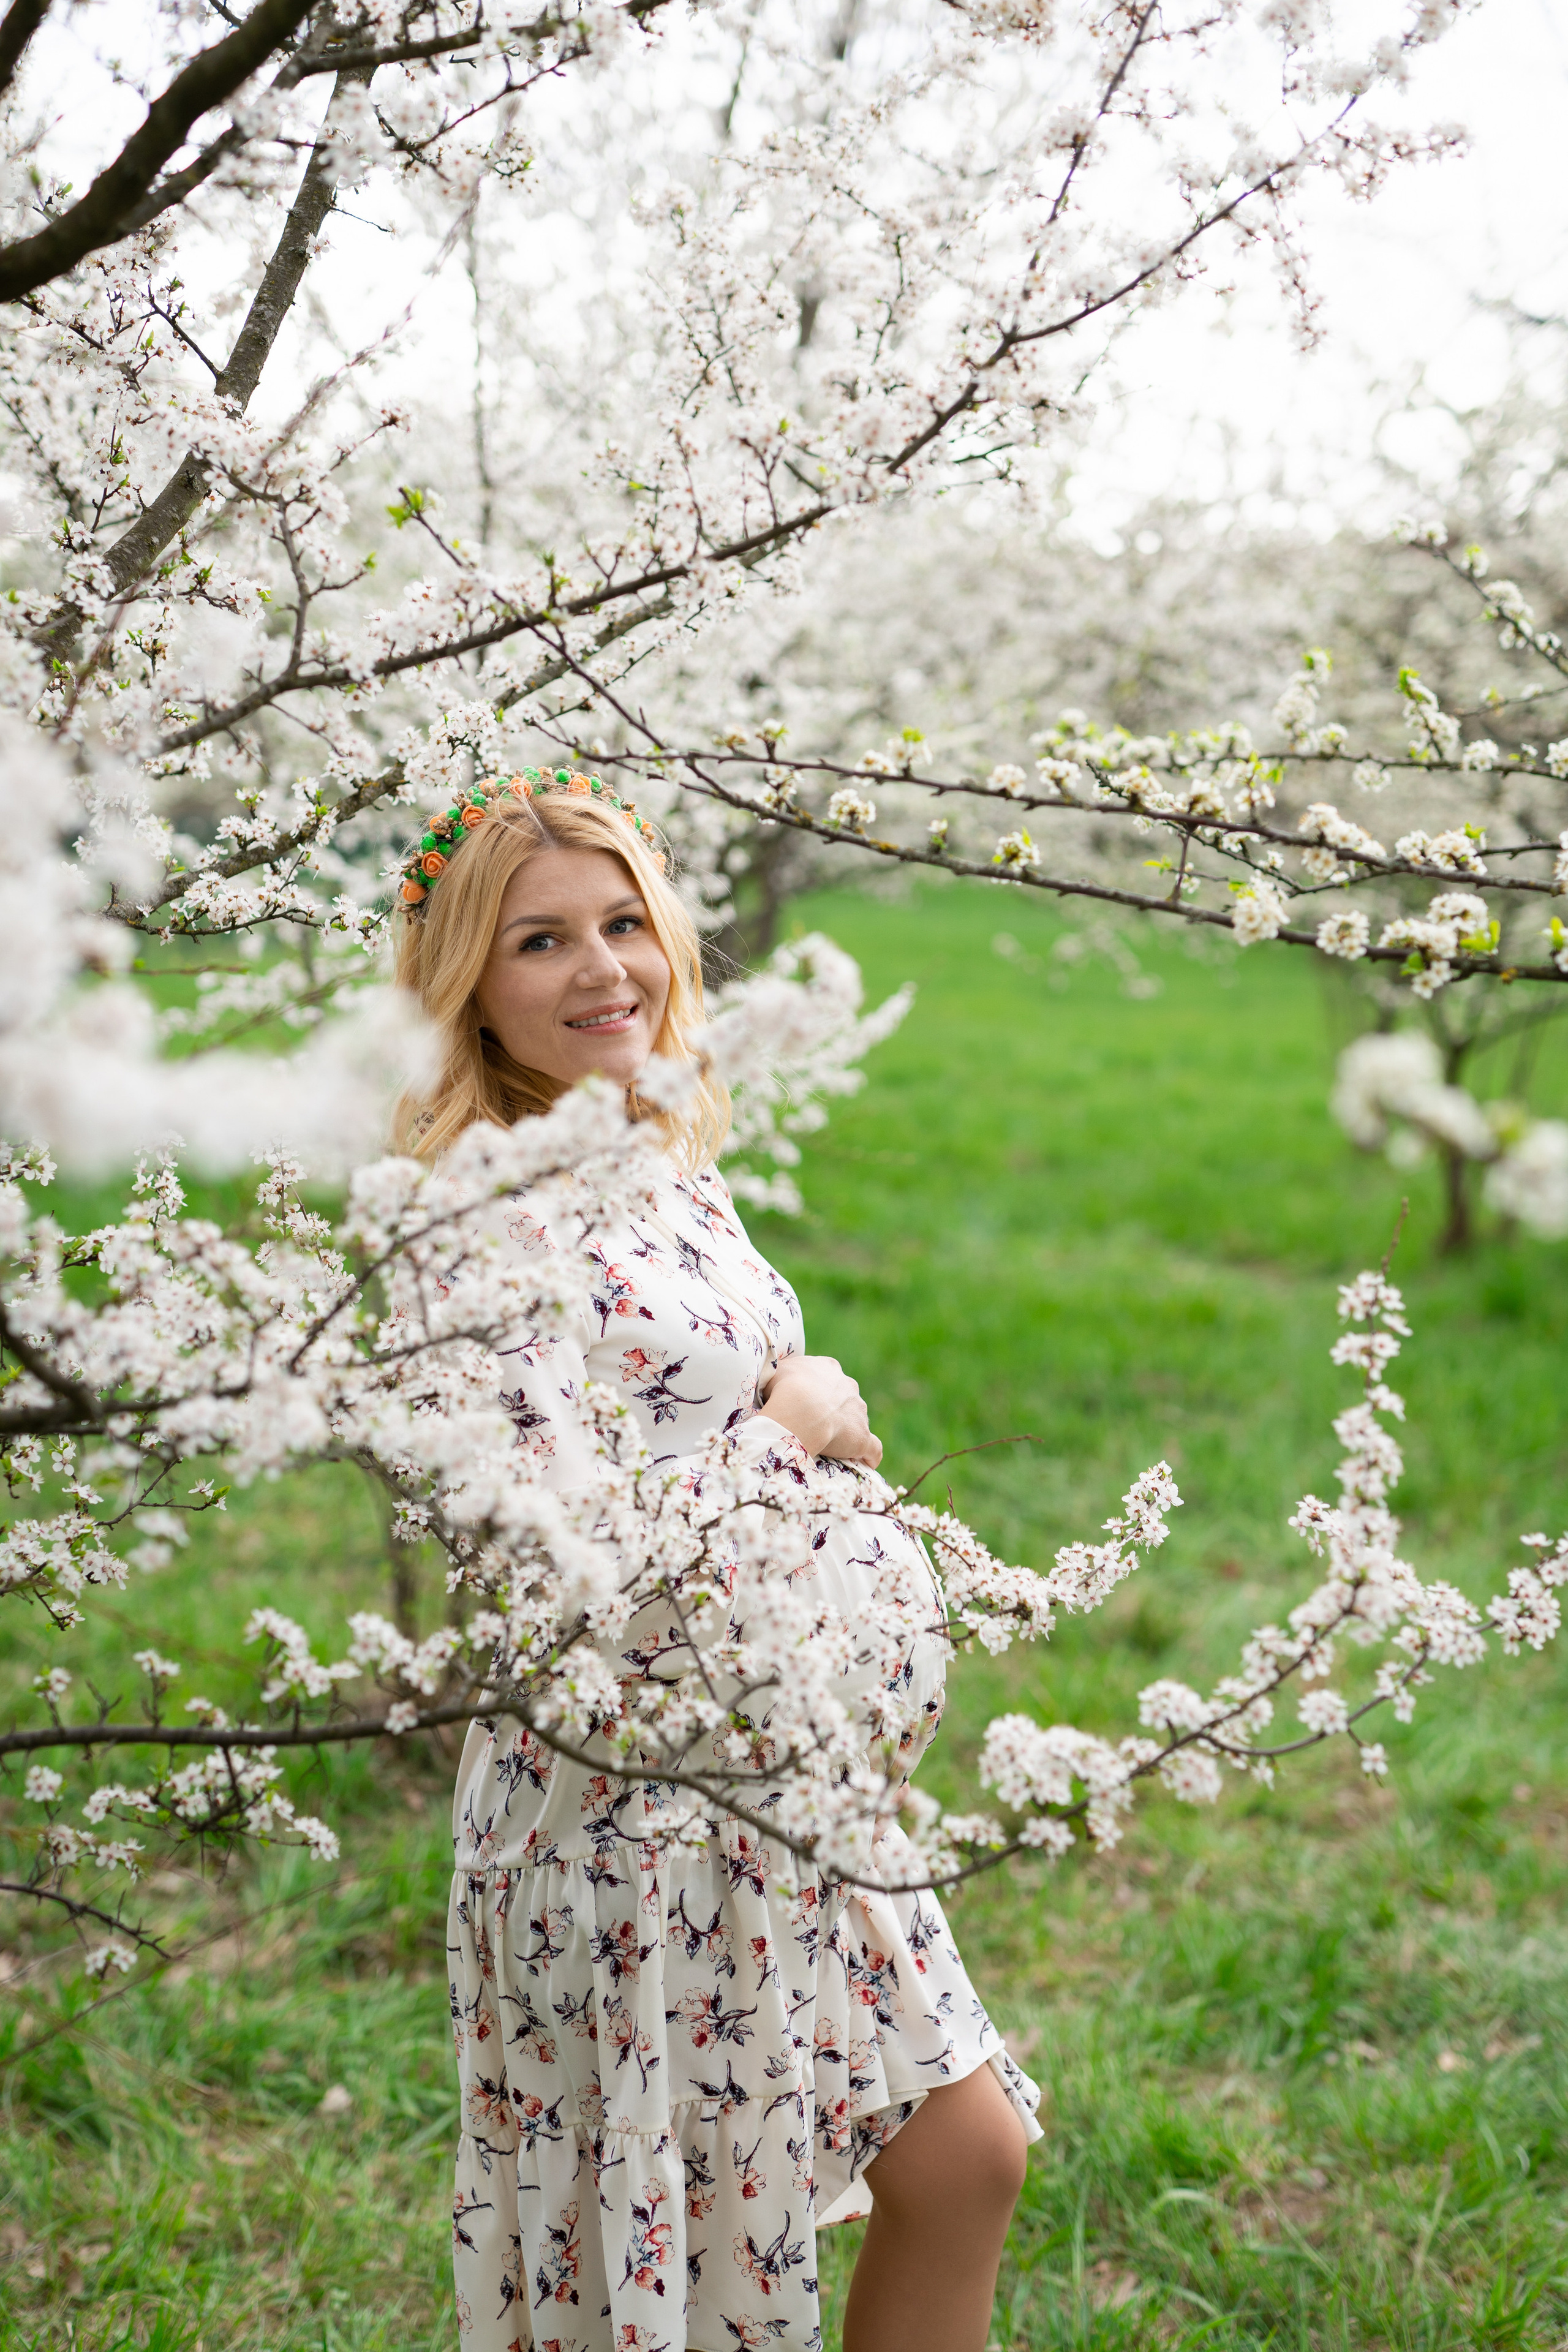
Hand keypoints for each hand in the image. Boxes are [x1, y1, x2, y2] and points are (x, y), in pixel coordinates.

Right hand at [758, 1354, 882, 1469]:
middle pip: (844, 1398)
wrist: (801, 1409)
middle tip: (814, 1425)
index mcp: (829, 1368)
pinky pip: (872, 1448)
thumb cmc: (784, 1388)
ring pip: (856, 1420)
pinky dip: (869, 1455)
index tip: (805, 1403)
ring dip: (846, 1431)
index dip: (817, 1391)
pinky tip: (865, 1462)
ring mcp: (859, 1411)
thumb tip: (781, 1383)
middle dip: (833, 1409)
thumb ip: (783, 1375)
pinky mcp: (862, 1436)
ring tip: (829, 1446)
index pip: (827, 1378)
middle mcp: (848, 1386)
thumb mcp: (776, 1372)